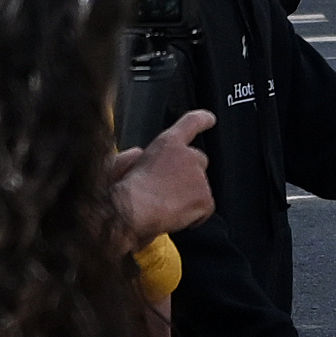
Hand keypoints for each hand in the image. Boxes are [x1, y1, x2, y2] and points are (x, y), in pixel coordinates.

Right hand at [113, 110, 216, 242]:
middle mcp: (188, 156)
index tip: (210, 119)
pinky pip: (204, 209)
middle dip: (189, 173)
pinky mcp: (205, 199)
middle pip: (198, 160)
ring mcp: (199, 177)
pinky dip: (194, 216)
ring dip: (188, 196)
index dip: (202, 119)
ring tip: (165, 206)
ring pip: (200, 187)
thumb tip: (140, 155)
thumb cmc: (125, 188)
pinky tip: (175, 217)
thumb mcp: (125, 161)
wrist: (133, 210)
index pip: (191, 123)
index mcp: (168, 142)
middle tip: (170, 188)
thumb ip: (137, 153)